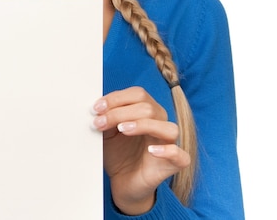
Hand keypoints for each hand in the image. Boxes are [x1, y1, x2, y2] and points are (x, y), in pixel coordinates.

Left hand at [92, 86, 190, 214]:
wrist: (122, 181)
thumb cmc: (118, 154)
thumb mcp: (107, 132)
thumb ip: (106, 117)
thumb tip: (98, 107)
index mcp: (146, 111)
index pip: (137, 94)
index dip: (116, 98)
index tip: (97, 108)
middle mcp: (160, 123)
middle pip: (148, 108)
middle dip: (120, 113)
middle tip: (100, 122)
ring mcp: (169, 143)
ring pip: (168, 127)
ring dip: (143, 125)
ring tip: (122, 130)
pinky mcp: (174, 164)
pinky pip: (180, 154)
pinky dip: (167, 151)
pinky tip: (150, 151)